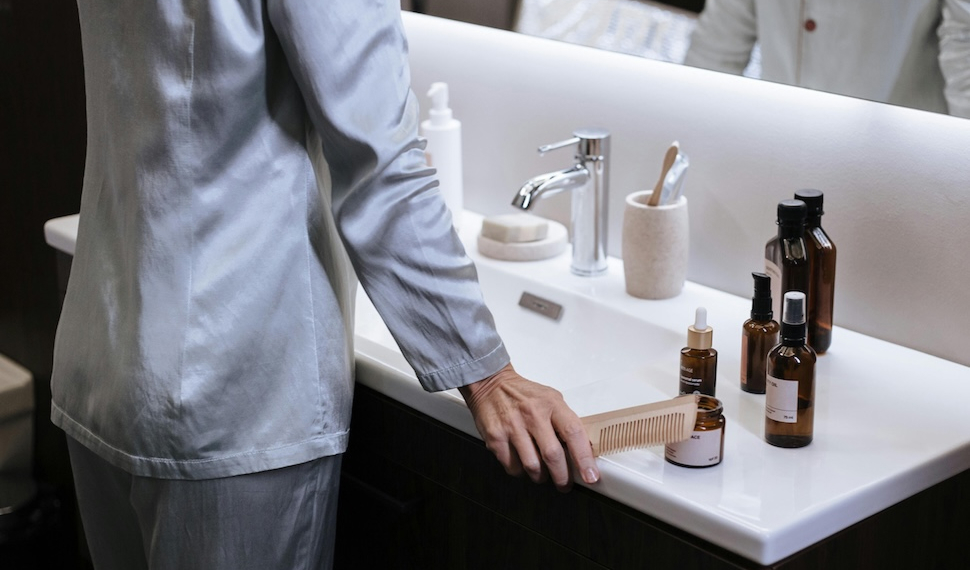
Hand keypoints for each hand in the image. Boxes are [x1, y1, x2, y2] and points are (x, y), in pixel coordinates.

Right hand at [458, 363, 599, 491]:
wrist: (491, 383)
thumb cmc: (525, 395)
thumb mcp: (551, 398)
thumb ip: (565, 421)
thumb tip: (582, 450)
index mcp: (551, 404)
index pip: (573, 433)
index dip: (584, 458)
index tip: (590, 476)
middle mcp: (532, 415)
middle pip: (552, 455)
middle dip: (562, 477)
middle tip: (564, 484)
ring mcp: (512, 426)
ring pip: (532, 466)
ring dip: (541, 477)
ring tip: (542, 474)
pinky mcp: (495, 437)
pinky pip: (512, 467)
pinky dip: (521, 472)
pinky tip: (523, 464)